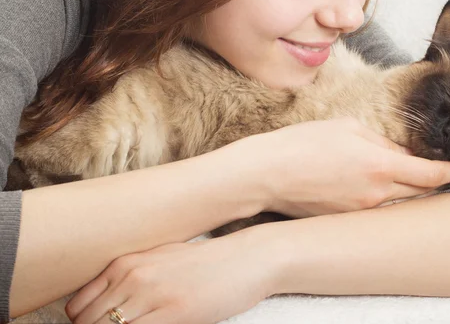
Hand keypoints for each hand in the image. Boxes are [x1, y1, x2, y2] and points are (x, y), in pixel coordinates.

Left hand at [64, 234, 273, 323]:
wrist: (246, 259)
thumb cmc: (204, 264)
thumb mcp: (160, 261)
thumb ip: (129, 279)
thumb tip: (105, 305)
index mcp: (125, 263)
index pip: (77, 307)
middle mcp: (132, 275)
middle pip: (87, 322)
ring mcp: (153, 294)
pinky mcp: (175, 312)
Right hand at [239, 118, 449, 217]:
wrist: (267, 175)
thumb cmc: (303, 144)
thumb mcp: (347, 128)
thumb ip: (382, 141)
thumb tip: (401, 152)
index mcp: (380, 165)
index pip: (431, 174)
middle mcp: (377, 194)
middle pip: (419, 192)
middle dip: (433, 181)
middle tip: (438, 169)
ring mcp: (362, 211)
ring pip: (397, 201)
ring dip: (405, 189)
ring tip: (398, 174)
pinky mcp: (346, 220)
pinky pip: (375, 209)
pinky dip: (381, 198)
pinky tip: (368, 184)